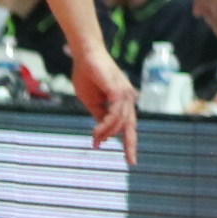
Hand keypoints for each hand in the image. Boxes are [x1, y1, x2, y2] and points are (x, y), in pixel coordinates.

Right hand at [73, 45, 138, 164]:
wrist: (84, 56)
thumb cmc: (87, 75)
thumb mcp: (92, 102)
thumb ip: (99, 117)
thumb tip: (101, 136)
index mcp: (123, 101)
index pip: (129, 124)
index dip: (128, 141)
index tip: (130, 159)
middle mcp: (128, 98)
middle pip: (130, 125)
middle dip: (131, 144)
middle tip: (131, 161)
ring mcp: (125, 94)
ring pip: (120, 122)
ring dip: (106, 133)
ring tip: (94, 139)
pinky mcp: (118, 90)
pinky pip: (115, 114)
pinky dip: (106, 125)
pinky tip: (97, 132)